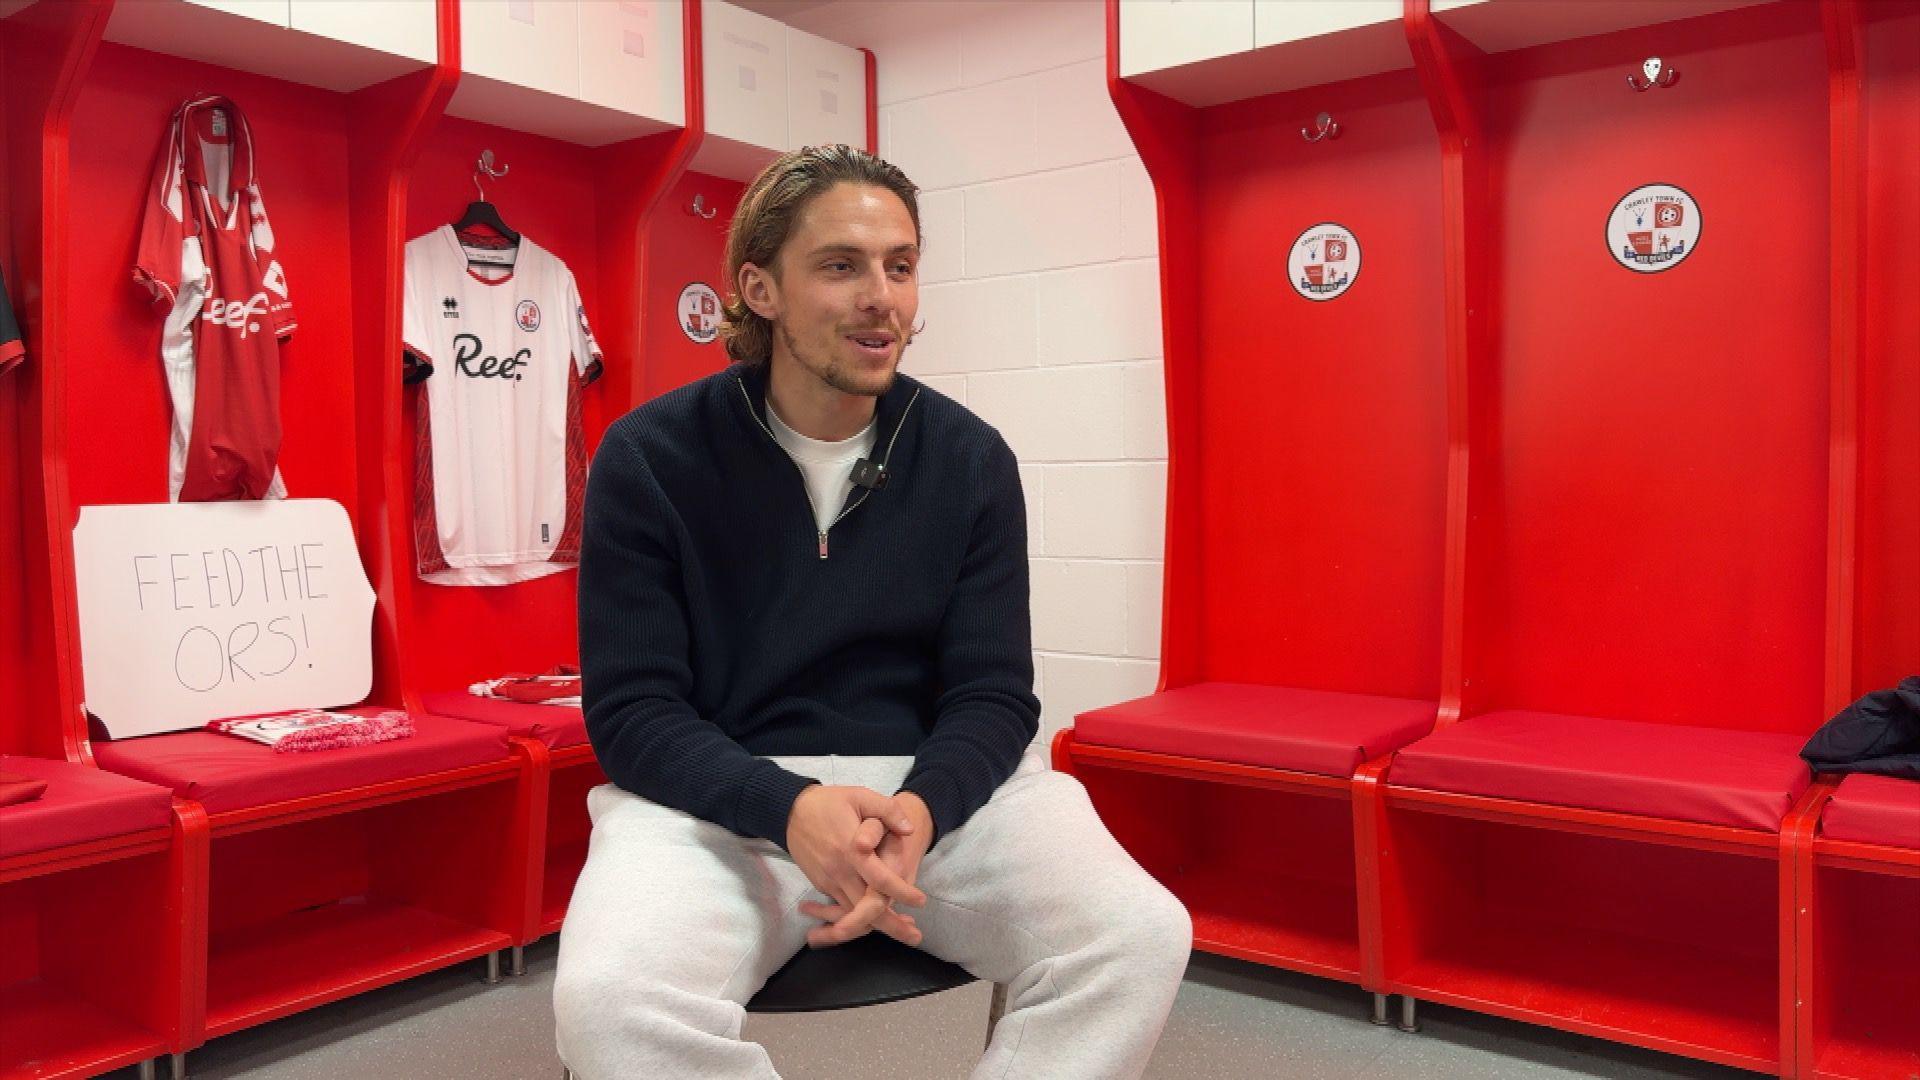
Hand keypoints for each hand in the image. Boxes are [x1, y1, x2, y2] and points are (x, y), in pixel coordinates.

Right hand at [786, 786, 927, 945]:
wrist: (790, 811)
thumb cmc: (828, 803)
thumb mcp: (860, 796)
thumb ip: (887, 810)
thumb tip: (910, 829)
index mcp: (850, 850)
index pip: (879, 879)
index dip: (901, 892)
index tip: (921, 901)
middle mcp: (839, 871)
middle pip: (866, 908)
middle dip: (892, 925)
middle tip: (916, 937)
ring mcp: (828, 881)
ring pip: (854, 914)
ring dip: (878, 925)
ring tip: (903, 931)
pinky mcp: (822, 885)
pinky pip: (842, 908)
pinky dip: (860, 919)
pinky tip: (877, 922)